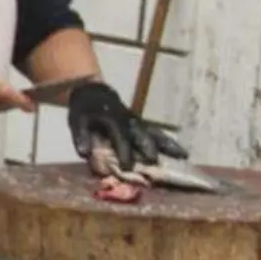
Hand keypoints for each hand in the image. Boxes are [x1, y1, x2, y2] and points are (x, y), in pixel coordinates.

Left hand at [68, 81, 186, 166]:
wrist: (94, 92)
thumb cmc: (85, 109)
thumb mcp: (77, 121)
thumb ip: (81, 137)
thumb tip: (84, 154)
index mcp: (113, 120)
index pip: (120, 138)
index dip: (124, 152)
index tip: (127, 168)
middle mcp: (129, 122)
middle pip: (142, 135)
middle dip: (149, 149)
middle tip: (156, 163)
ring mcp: (138, 123)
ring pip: (156, 133)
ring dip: (169, 145)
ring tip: (183, 156)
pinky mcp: (142, 125)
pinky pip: (158, 134)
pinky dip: (169, 142)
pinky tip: (181, 153)